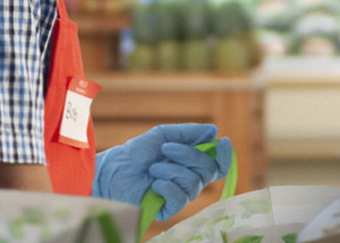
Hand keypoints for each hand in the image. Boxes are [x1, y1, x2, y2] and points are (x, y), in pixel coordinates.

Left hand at [93, 123, 231, 220]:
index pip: (217, 163)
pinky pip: (180, 198)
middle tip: (166, 149)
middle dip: (188, 156)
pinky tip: (155, 183)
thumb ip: (188, 133)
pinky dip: (168, 186)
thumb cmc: (137, 152)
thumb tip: (213, 131)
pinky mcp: (168, 208)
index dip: (224, 155)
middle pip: (208, 170)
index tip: (222, 142)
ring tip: (153, 167)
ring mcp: (180, 194)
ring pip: (194, 183)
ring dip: (171, 171)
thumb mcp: (163, 135)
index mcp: (190, 161)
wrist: (114, 169)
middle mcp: (189, 178)